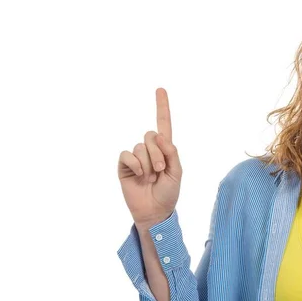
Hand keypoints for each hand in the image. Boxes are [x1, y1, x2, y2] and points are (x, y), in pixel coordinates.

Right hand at [117, 88, 182, 229]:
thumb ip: (171, 152)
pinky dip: (135, 165)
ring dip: (148, 164)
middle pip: (151, 135)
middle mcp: (149, 150)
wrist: (155, 211)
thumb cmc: (168, 193)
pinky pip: (127, 155)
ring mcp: (136, 158)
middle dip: (158, 154)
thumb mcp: (177, 172)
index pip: (163, 124)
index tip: (160, 89)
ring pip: (140, 147)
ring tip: (150, 178)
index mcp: (164, 149)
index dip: (162, 107)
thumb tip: (159, 135)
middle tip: (160, 171)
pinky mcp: (124, 166)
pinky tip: (138, 175)